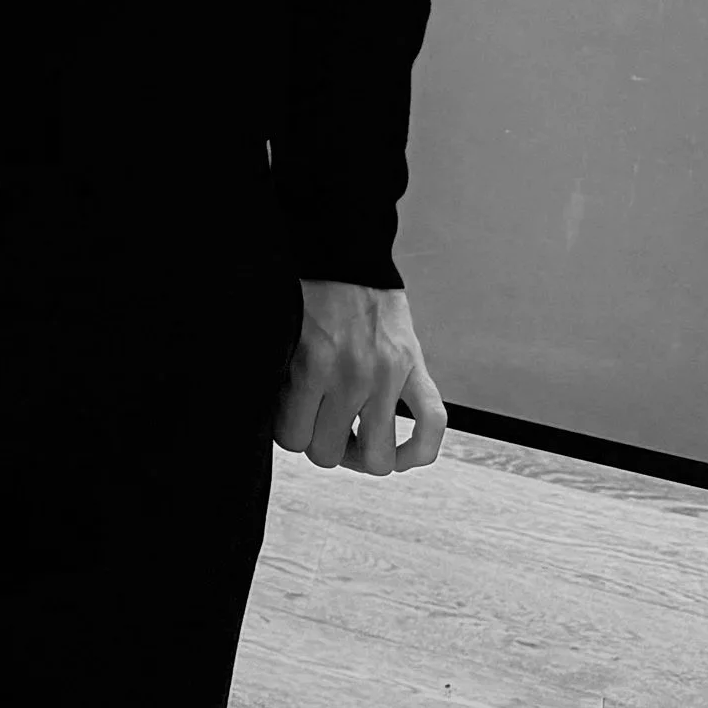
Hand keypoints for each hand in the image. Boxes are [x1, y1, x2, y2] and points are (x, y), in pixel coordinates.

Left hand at [274, 279, 446, 474]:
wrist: (346, 248)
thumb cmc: (308, 290)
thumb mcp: (282, 331)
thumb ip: (280, 375)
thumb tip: (276, 421)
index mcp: (310, 364)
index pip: (292, 439)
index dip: (292, 432)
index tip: (295, 418)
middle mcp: (351, 375)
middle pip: (329, 454)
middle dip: (323, 442)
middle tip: (323, 422)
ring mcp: (388, 375)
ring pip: (376, 459)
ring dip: (363, 453)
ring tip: (356, 432)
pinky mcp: (416, 368)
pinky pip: (431, 430)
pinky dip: (417, 451)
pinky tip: (400, 449)